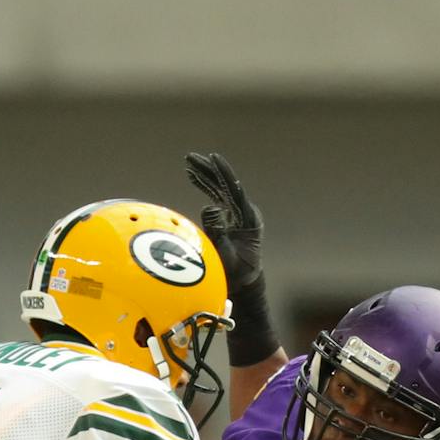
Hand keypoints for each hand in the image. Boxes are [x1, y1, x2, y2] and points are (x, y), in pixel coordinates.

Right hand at [183, 151, 263, 292]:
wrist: (244, 281)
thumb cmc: (237, 274)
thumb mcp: (227, 258)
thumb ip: (218, 234)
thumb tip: (209, 206)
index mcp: (250, 219)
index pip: (236, 191)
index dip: (224, 174)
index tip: (214, 159)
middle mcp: (245, 212)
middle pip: (227, 185)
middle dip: (210, 170)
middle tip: (191, 157)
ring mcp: (238, 212)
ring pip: (221, 188)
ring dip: (205, 175)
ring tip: (189, 162)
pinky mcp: (230, 216)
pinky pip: (216, 196)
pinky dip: (204, 186)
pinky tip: (193, 176)